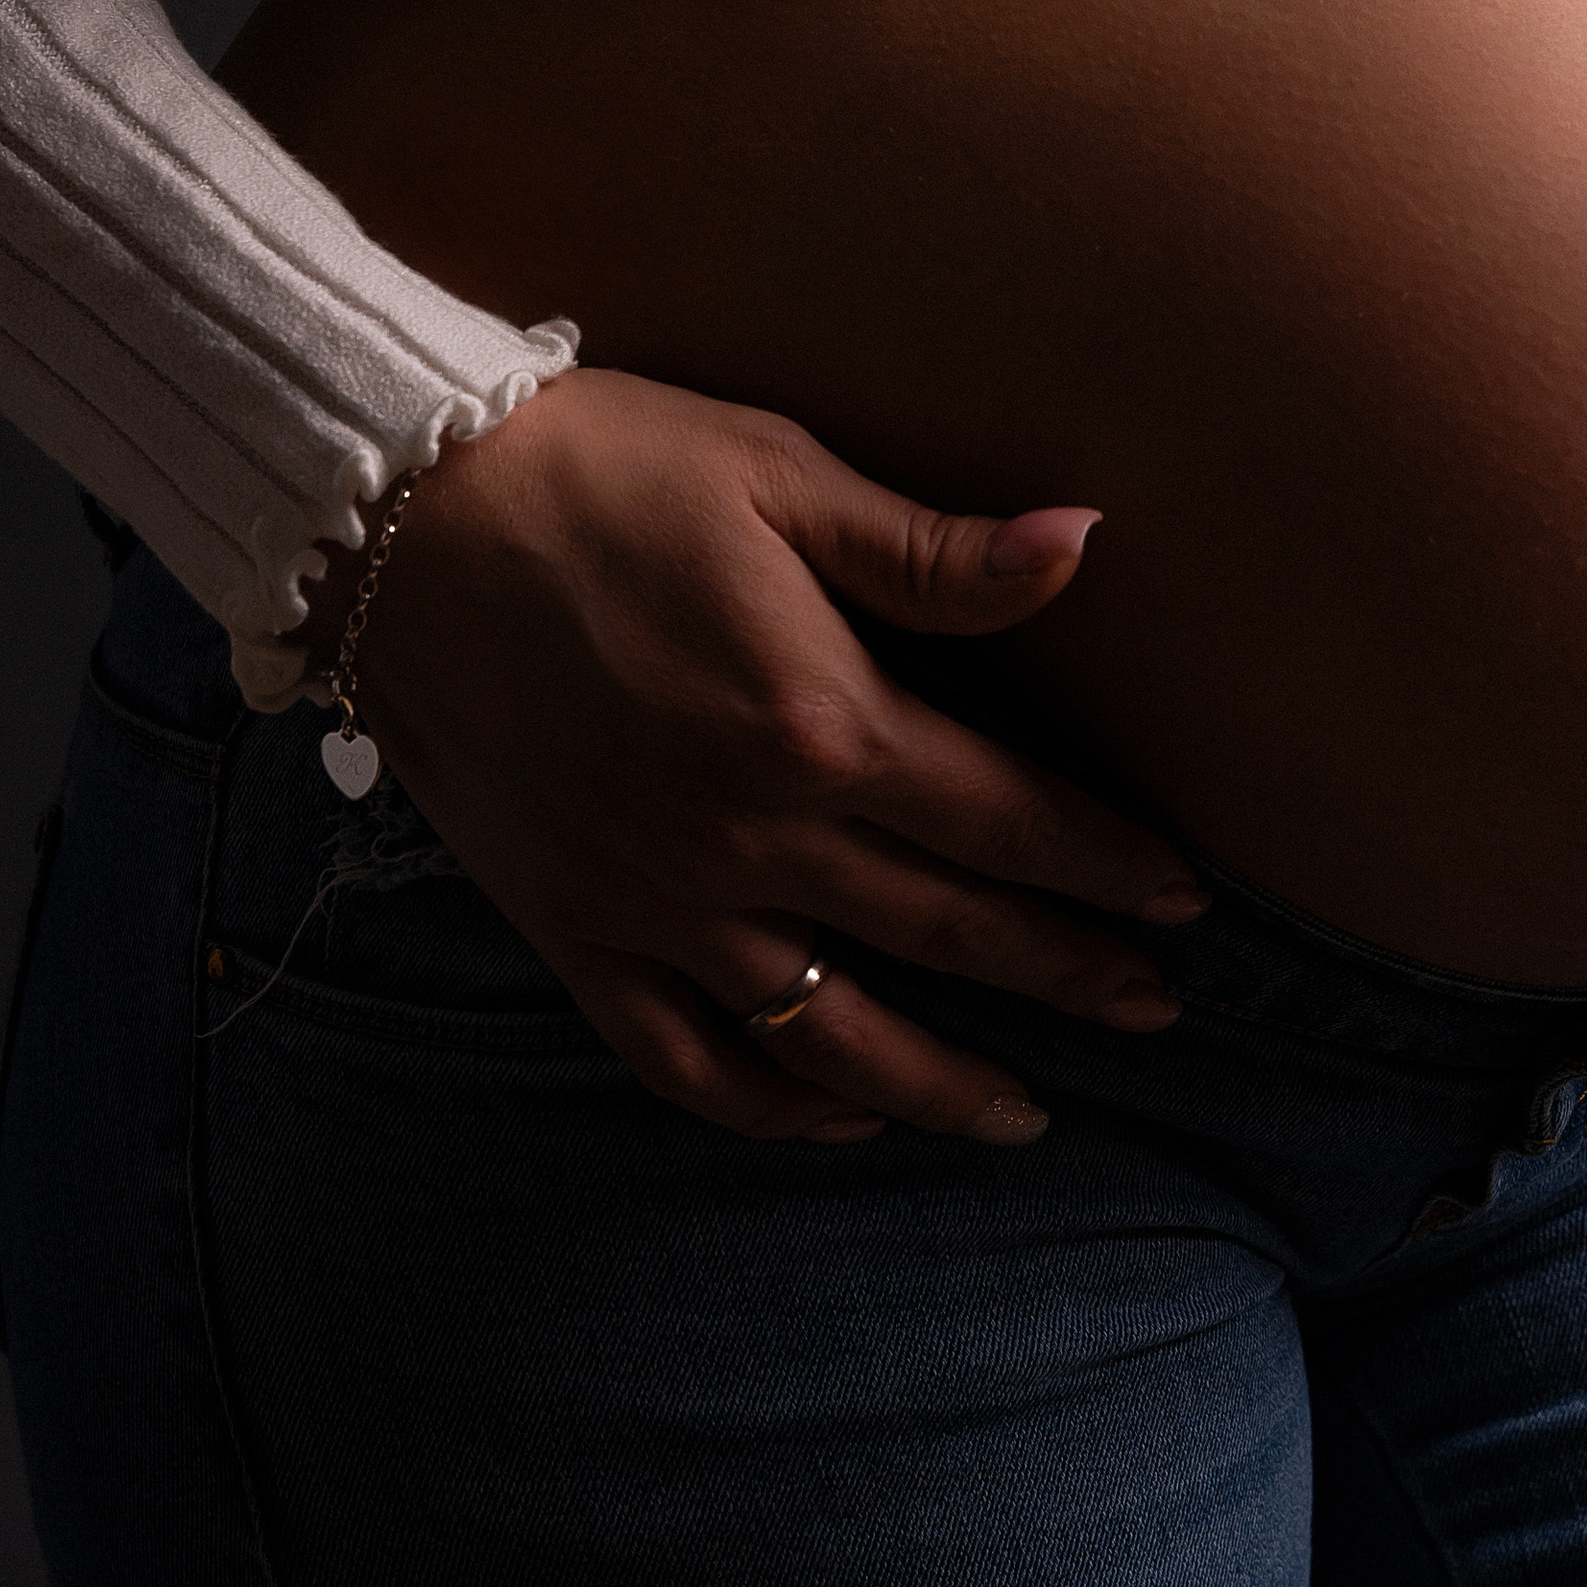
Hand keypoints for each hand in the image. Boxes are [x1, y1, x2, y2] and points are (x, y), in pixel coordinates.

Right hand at [308, 369, 1208, 1147]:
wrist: (398, 519)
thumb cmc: (607, 468)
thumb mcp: (784, 479)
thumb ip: (938, 549)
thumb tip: (1086, 542)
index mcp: (820, 722)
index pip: (1009, 822)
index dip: (1109, 867)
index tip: (1188, 900)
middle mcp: (750, 837)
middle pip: (947, 935)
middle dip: (1067, 976)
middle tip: (1155, 1012)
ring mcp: (655, 899)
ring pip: (829, 1036)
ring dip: (938, 1084)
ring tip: (1024, 1115)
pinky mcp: (571, 927)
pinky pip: (682, 1057)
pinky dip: (766, 1107)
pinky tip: (832, 1118)